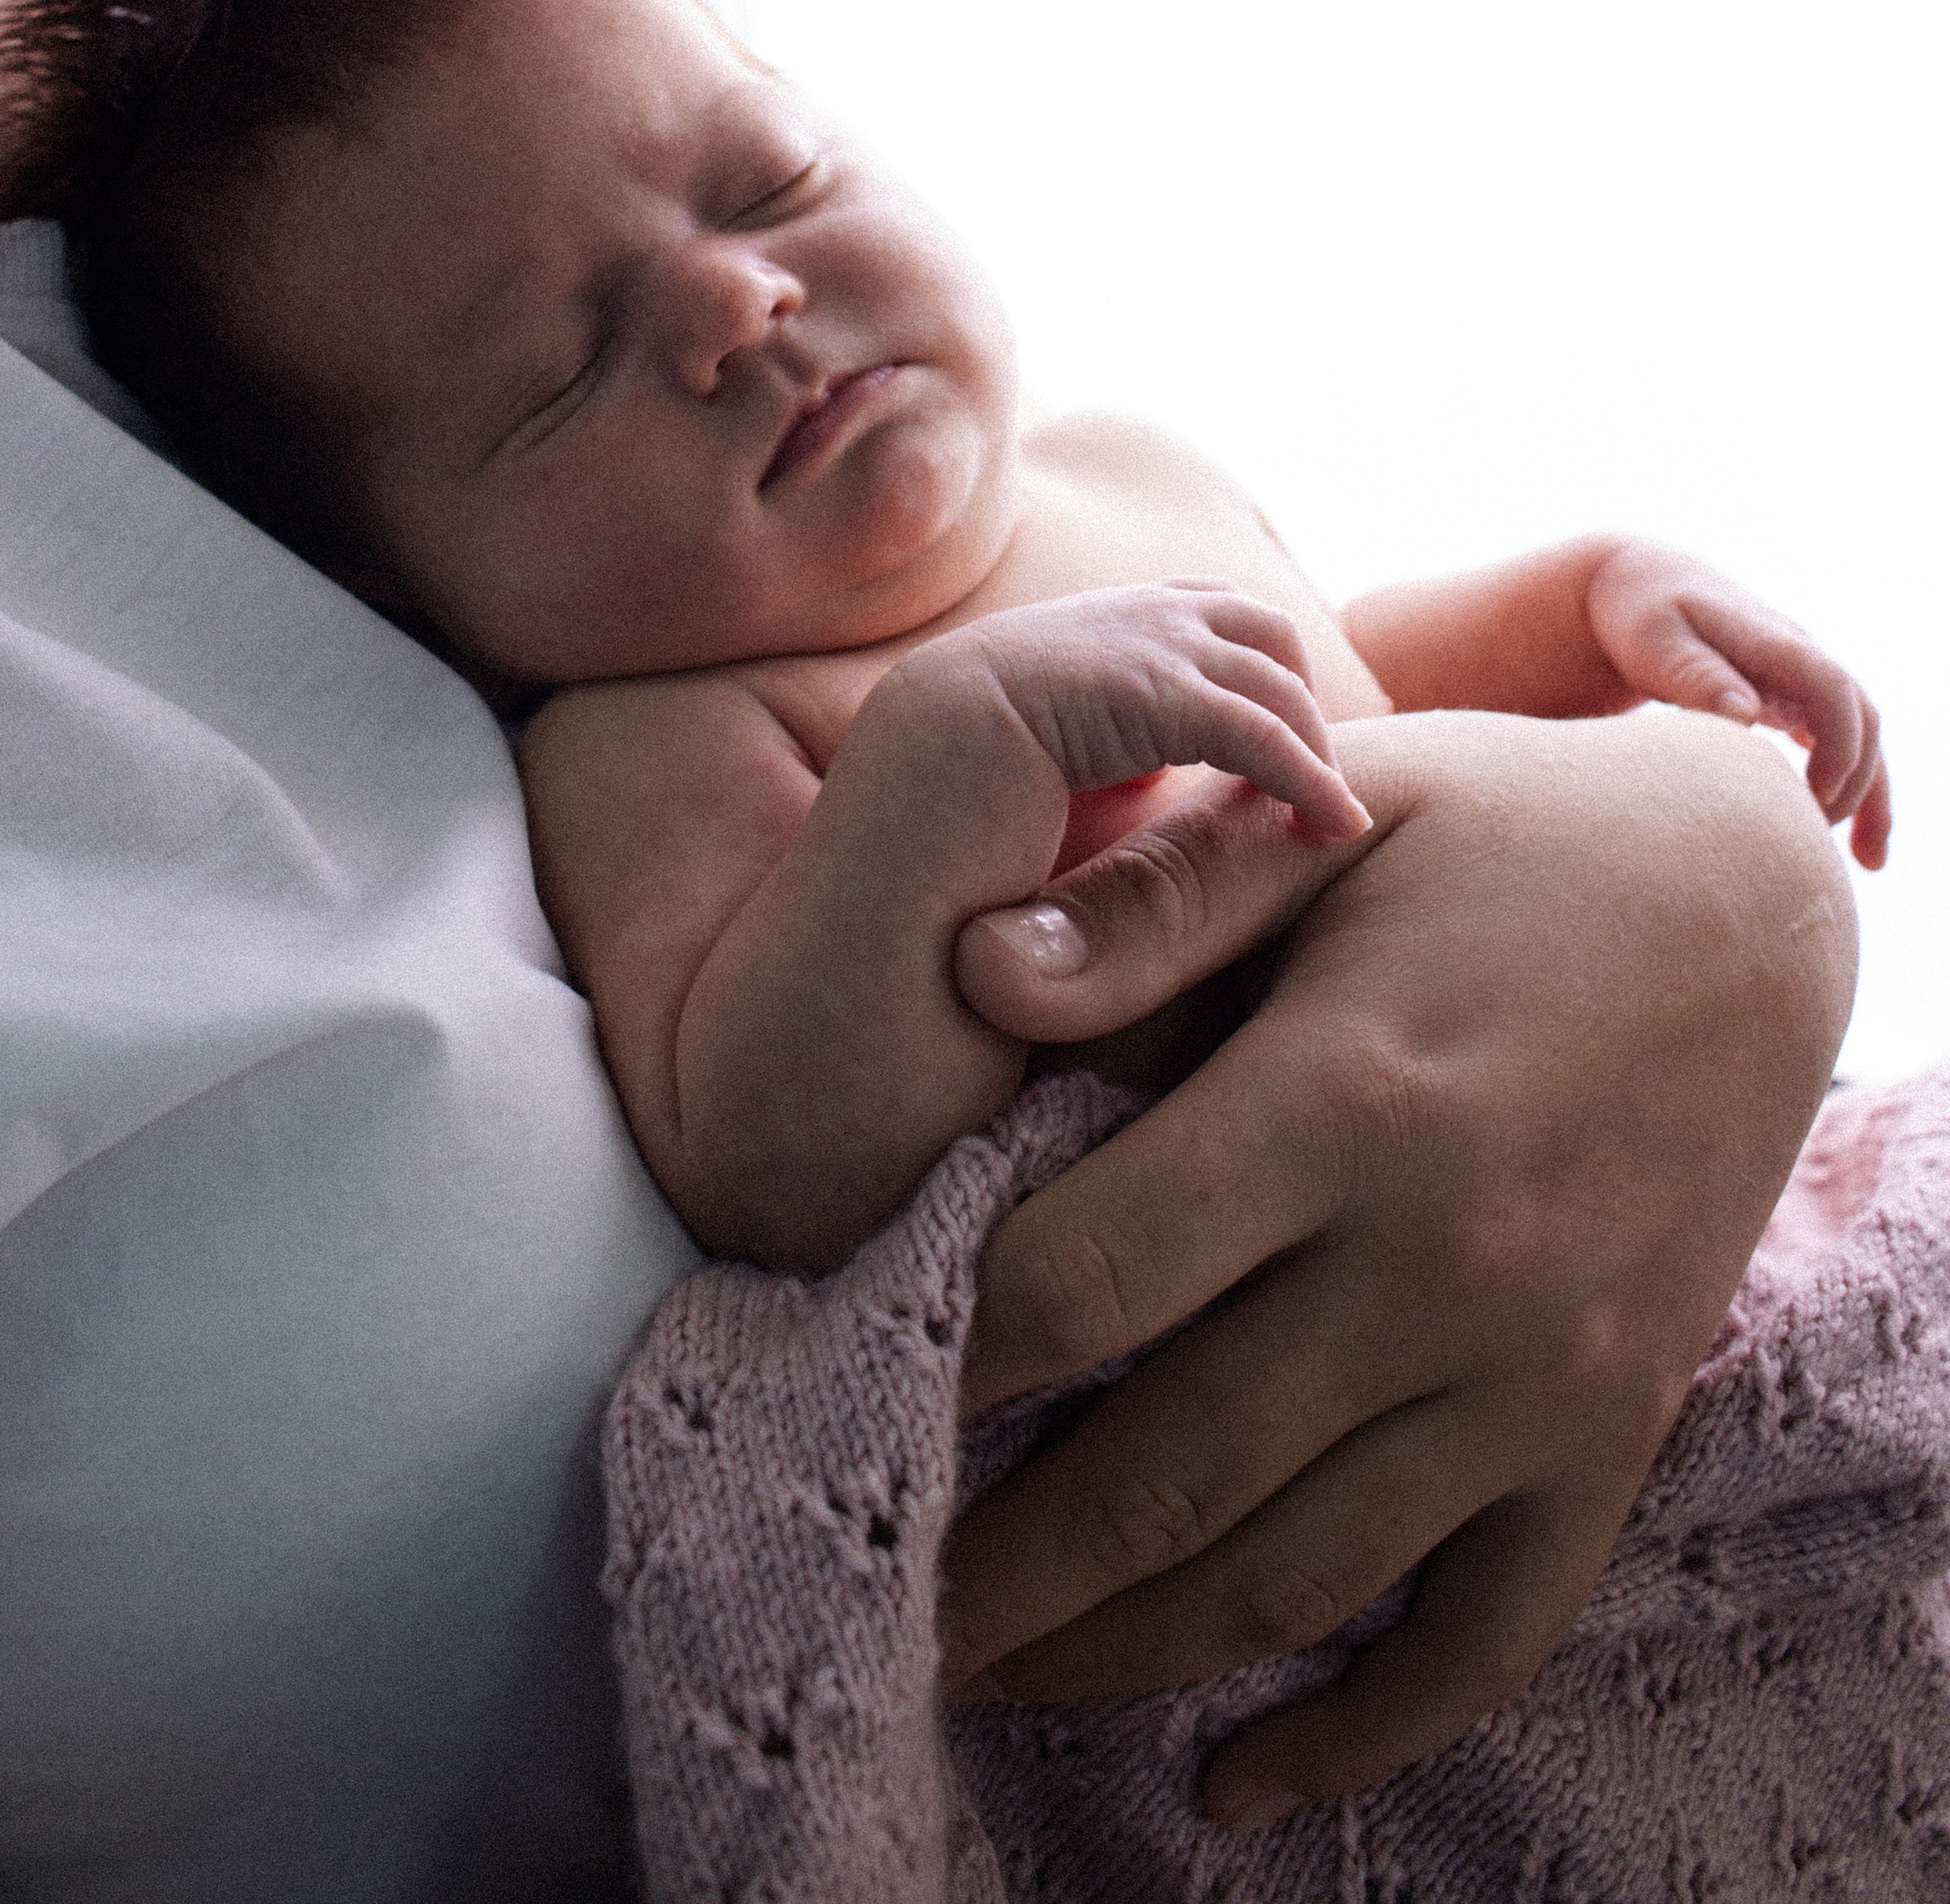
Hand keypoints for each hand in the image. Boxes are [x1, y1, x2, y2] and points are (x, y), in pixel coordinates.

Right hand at [894, 580, 1369, 847]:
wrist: (863, 896)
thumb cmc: (929, 889)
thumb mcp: (1026, 809)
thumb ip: (1097, 773)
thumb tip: (1165, 776)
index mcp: (1034, 647)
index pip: (1182, 617)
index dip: (1248, 682)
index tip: (1280, 773)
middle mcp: (1065, 627)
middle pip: (1238, 620)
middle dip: (1292, 697)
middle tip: (1311, 796)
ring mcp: (1093, 647)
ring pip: (1259, 667)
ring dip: (1309, 742)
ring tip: (1327, 822)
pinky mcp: (1125, 696)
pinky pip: (1250, 724)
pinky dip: (1307, 774)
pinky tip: (1333, 827)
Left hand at [942, 704, 1855, 1823]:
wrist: (1752, 897)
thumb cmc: (1508, 831)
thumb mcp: (1339, 815)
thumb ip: (1159, 901)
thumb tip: (978, 962)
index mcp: (1347, 1100)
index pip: (1093, 1276)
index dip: (950, 1344)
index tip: (850, 1370)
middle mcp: (1442, 1265)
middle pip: (1169, 1469)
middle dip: (1000, 1559)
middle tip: (876, 1589)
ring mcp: (1536, 1374)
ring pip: (1295, 1575)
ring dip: (1124, 1650)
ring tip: (987, 1673)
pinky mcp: (1607, 1434)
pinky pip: (1482, 1635)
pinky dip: (1360, 1733)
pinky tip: (1234, 1784)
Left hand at [1584, 539, 1889, 868]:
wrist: (1639, 585)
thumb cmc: (1640, 615)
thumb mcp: (1654, 639)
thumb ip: (1696, 676)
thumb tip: (1746, 715)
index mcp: (1772, 640)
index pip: (1832, 688)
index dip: (1837, 744)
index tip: (1812, 797)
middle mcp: (1799, 657)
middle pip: (1862, 717)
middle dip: (1858, 780)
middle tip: (1815, 836)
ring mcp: (1799, 678)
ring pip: (1860, 735)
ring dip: (1870, 794)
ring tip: (1870, 862)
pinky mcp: (1790, 699)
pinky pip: (1837, 744)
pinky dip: (1849, 788)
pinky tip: (1850, 842)